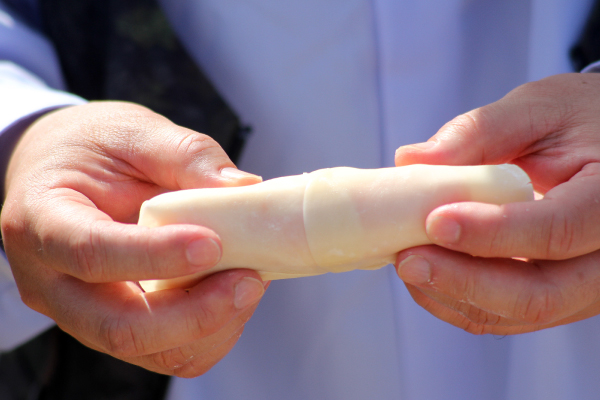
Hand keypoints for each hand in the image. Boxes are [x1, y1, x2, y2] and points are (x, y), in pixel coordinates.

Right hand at [1, 102, 266, 376]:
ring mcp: (82, 312)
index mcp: (42, 220)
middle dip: (194, 314)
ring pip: (147, 349)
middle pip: (118, 326)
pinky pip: (164, 352)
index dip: (155, 256)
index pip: (90, 253)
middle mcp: (52, 281)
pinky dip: (209, 334)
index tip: (213, 244)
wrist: (62, 171)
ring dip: (210, 326)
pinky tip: (232, 294)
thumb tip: (244, 187)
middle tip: (249, 279)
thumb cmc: (94, 147)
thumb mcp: (134, 132)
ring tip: (250, 281)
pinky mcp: (114, 324)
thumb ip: (186, 155)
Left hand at [394, 73, 599, 334]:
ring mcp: (584, 285)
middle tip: (407, 260)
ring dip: (452, 294)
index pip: (557, 230)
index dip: (492, 233)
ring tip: (407, 261)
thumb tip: (411, 159)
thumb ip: (479, 132)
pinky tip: (426, 272)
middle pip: (539, 294)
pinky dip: (459, 300)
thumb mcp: (537, 109)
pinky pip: (507, 315)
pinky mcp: (557, 294)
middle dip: (463, 282)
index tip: (435, 221)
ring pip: (517, 313)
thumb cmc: (575, 122)